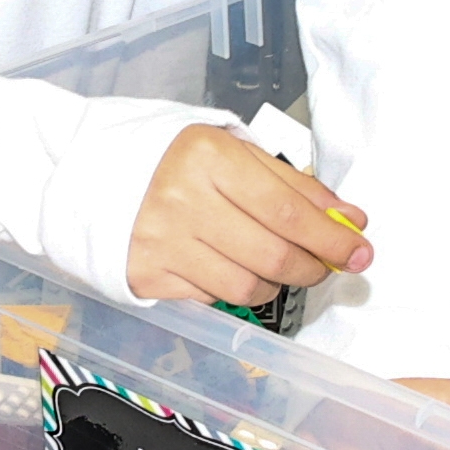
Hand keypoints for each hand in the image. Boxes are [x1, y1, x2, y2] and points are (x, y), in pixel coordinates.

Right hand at [126, 124, 372, 307]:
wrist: (89, 173)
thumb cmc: (171, 159)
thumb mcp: (231, 151)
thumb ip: (292, 184)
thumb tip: (347, 218)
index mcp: (209, 157)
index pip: (289, 212)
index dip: (332, 238)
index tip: (360, 250)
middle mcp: (184, 201)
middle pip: (275, 256)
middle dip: (314, 266)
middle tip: (327, 264)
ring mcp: (163, 243)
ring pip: (248, 288)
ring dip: (276, 283)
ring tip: (273, 263)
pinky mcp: (148, 276)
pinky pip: (213, 299)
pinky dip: (233, 289)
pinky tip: (228, 266)